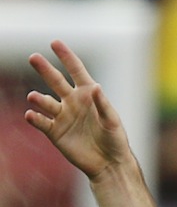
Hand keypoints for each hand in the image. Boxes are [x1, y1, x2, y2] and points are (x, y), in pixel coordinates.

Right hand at [25, 40, 132, 179]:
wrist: (109, 164)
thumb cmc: (115, 140)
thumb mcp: (112, 121)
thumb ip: (103, 104)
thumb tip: (95, 87)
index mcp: (88, 94)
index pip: (76, 71)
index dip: (66, 57)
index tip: (55, 42)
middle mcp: (72, 102)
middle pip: (55, 81)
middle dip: (45, 69)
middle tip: (34, 57)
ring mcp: (62, 116)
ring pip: (46, 102)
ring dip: (39, 99)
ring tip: (34, 97)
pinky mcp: (55, 132)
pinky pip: (41, 122)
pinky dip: (35, 118)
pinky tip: (31, 115)